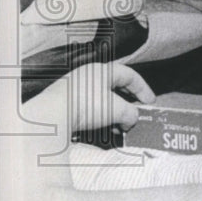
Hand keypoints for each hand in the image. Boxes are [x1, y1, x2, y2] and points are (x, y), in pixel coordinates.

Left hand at [29, 63, 155, 134]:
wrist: (52, 117)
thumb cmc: (85, 105)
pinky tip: (104, 130)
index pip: (129, 75)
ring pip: (103, 100)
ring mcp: (76, 90)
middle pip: (116, 88)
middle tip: (136, 115)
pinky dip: (102, 118)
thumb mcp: (117, 110)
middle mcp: (88, 76)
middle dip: (128, 103)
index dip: (143, 89)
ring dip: (115, 114)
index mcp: (102, 70)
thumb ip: (131, 113)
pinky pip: (90, 109)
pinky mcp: (67, 104)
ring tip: (120, 127)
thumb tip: (131, 120)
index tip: (150, 103)